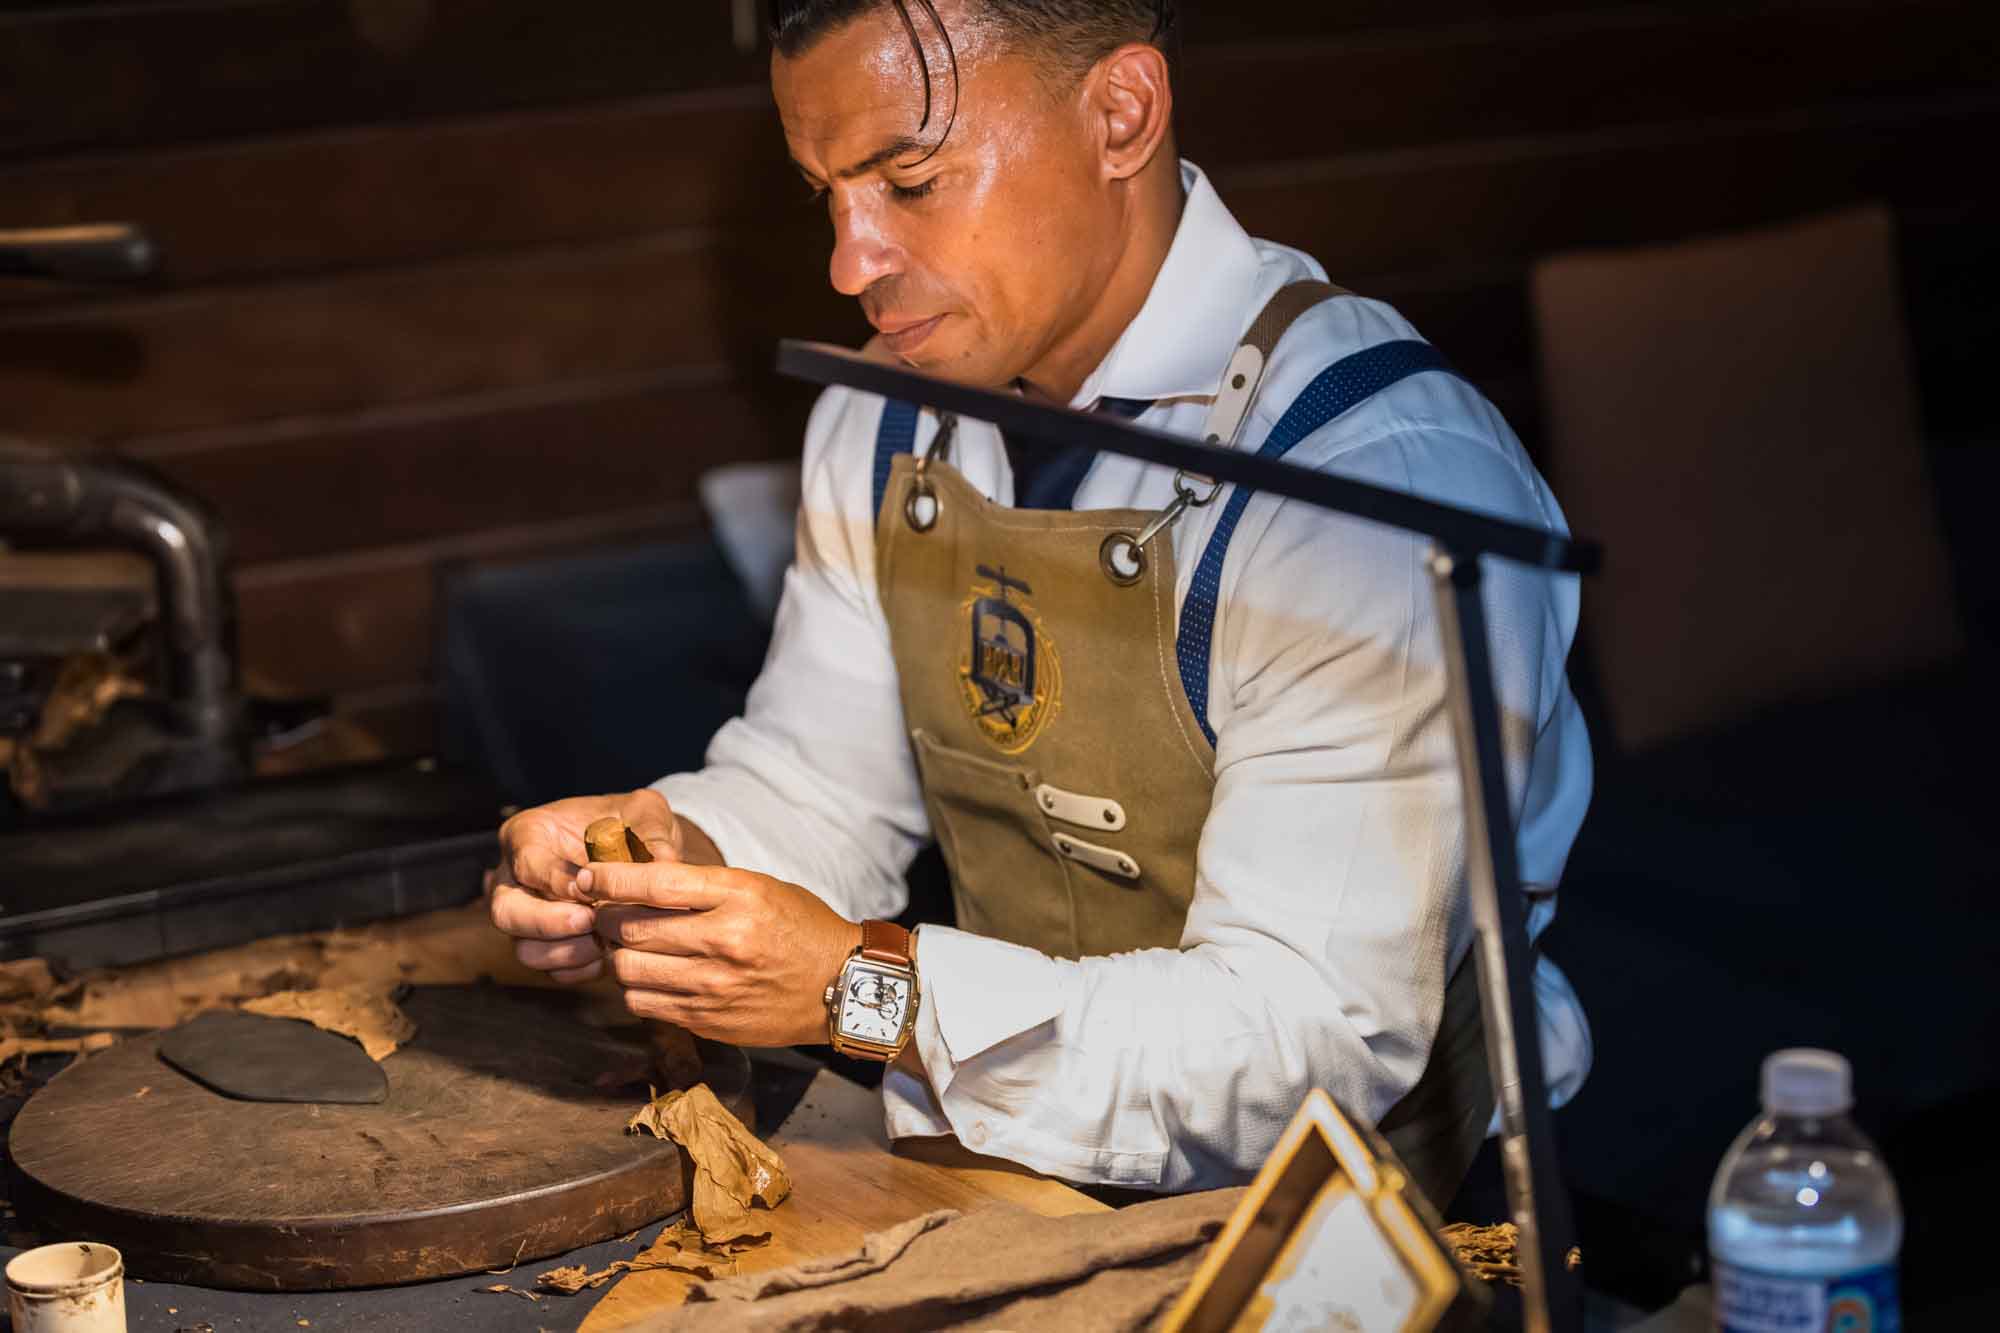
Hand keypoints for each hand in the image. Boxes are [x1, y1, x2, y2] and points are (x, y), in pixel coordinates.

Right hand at [488, 789, 685, 983]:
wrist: (643, 851)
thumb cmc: (634, 824)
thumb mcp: (645, 811)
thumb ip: (650, 828)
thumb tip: (664, 860)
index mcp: (528, 835)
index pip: (526, 862)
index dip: (554, 880)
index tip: (588, 890)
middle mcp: (516, 879)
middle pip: (506, 912)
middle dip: (545, 923)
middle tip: (589, 921)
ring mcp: (529, 917)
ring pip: (524, 949)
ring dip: (566, 952)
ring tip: (604, 941)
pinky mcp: (550, 947)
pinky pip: (553, 971)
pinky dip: (581, 969)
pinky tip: (609, 955)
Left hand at [581, 860, 864, 1047]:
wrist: (843, 987)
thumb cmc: (801, 928)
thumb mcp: (760, 888)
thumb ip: (703, 887)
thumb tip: (637, 883)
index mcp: (740, 897)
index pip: (656, 882)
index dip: (610, 878)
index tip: (588, 876)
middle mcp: (724, 941)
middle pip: (631, 928)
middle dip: (606, 919)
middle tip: (605, 915)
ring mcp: (714, 986)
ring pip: (629, 970)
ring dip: (619, 957)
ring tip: (629, 948)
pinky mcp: (708, 1020)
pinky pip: (645, 1004)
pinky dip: (637, 988)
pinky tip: (651, 976)